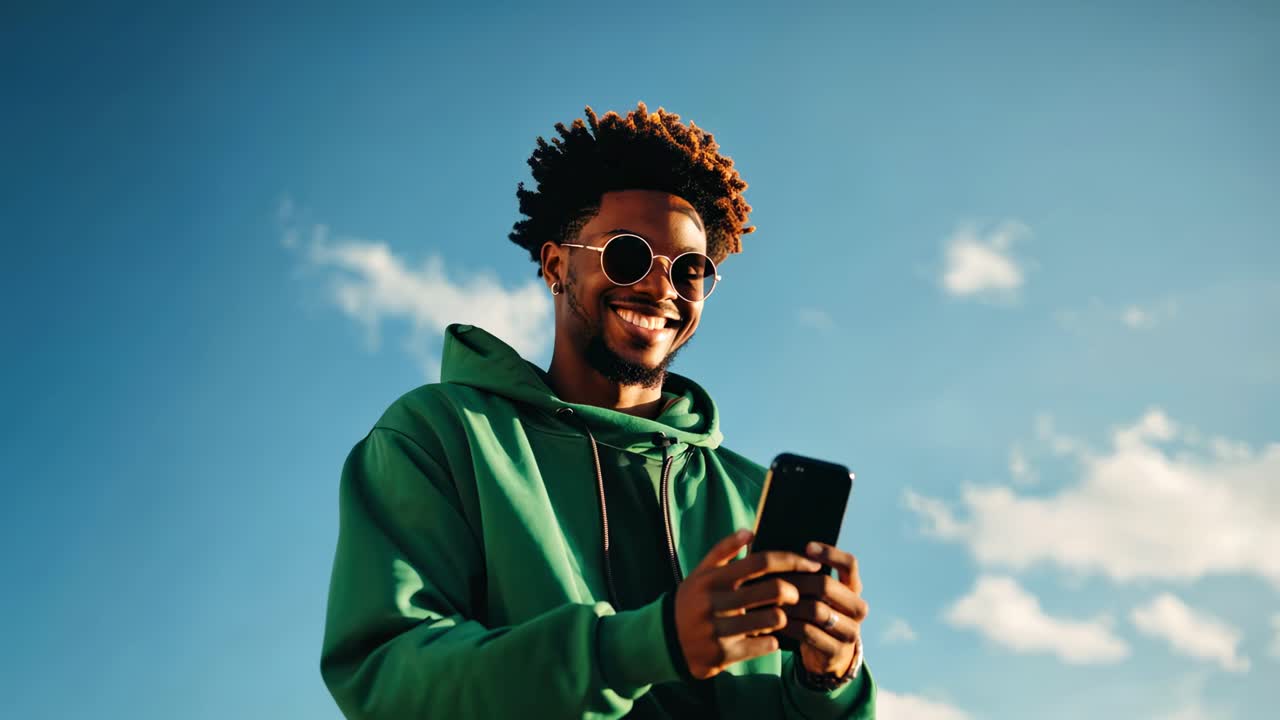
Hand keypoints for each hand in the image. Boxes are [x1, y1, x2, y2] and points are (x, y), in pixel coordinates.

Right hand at [674, 529, 823, 678]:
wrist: (665, 641)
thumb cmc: (692, 601)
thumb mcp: (700, 573)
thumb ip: (724, 551)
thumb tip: (750, 530)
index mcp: (713, 578)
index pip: (761, 561)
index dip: (791, 560)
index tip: (811, 563)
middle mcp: (715, 602)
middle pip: (773, 590)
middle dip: (793, 591)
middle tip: (796, 594)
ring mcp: (719, 630)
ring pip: (773, 619)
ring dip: (783, 617)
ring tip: (778, 616)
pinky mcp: (724, 654)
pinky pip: (765, 645)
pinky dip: (772, 640)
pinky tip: (766, 637)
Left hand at [776, 542, 866, 676]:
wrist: (825, 656)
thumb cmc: (814, 614)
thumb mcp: (816, 594)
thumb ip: (806, 573)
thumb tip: (776, 547)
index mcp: (853, 588)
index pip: (849, 564)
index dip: (829, 553)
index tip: (807, 547)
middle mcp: (857, 608)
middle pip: (827, 585)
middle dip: (797, 581)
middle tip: (772, 578)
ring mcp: (850, 631)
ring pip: (816, 609)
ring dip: (789, 604)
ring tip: (769, 600)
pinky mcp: (836, 650)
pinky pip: (808, 632)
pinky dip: (787, 624)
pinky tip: (773, 620)